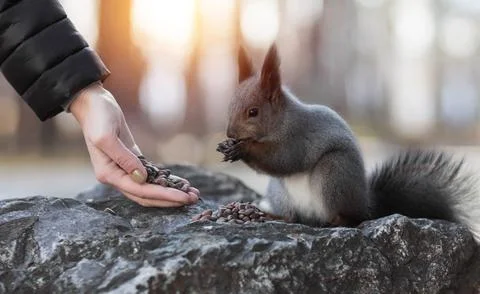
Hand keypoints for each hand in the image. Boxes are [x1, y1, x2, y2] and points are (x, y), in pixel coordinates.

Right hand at [69, 83, 199, 206]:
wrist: (93, 103)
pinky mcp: (133, 161)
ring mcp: (124, 170)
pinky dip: (165, 181)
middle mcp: (116, 176)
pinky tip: (180, 183)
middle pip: (147, 196)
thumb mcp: (107, 137)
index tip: (182, 197)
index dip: (162, 196)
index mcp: (108, 174)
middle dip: (170, 199)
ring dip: (170, 193)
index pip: (140, 191)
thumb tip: (142, 178)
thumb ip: (124, 159)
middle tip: (193, 199)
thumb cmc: (97, 117)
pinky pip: (151, 176)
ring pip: (150, 189)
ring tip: (192, 194)